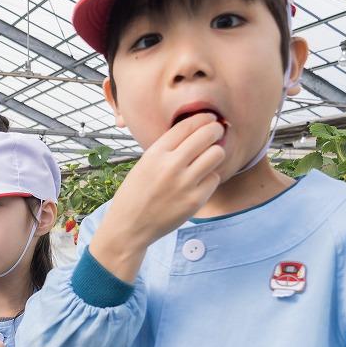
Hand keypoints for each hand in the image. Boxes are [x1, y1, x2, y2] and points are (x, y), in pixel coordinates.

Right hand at [90, 113, 225, 281]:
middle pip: (207, 135)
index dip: (203, 118)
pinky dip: (209, 179)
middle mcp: (170, 165)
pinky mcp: (195, 200)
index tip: (209, 119)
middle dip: (215, 131)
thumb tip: (194, 132)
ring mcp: (184, 184)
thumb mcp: (143, 165)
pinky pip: (214, 179)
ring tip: (209, 158)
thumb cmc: (134, 195)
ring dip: (215, 153)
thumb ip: (166, 150)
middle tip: (216, 133)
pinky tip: (199, 183)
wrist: (129, 228)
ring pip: (216, 154)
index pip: (187, 125)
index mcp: (155, 154)